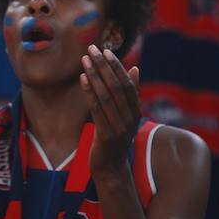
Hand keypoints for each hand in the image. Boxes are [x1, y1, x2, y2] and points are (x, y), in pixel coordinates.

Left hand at [80, 44, 140, 182]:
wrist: (111, 168)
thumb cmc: (116, 138)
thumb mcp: (126, 116)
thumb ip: (130, 94)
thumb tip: (135, 69)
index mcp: (136, 111)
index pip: (127, 84)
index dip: (117, 66)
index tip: (106, 51)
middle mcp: (130, 118)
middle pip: (116, 86)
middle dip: (104, 66)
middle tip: (92, 49)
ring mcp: (119, 127)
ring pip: (106, 95)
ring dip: (94, 75)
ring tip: (85, 60)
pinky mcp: (106, 135)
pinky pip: (96, 108)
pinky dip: (89, 92)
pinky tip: (82, 78)